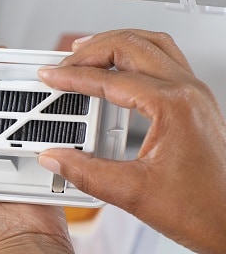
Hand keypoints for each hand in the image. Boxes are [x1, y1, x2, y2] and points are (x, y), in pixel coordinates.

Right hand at [38, 29, 225, 253]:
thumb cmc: (203, 209)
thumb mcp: (132, 193)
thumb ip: (85, 172)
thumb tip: (55, 158)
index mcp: (172, 107)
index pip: (110, 79)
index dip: (73, 77)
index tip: (50, 77)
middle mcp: (187, 92)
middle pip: (132, 45)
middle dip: (91, 50)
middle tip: (62, 63)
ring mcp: (195, 95)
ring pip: (152, 45)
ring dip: (115, 44)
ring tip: (86, 53)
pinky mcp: (196, 103)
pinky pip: (165, 60)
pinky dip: (135, 56)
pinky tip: (119, 70)